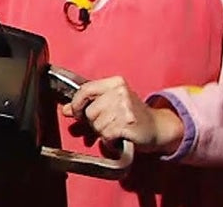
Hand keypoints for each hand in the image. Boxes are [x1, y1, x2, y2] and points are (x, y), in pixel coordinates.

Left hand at [61, 76, 183, 154]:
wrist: (157, 127)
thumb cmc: (131, 114)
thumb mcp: (110, 103)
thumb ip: (88, 104)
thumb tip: (65, 110)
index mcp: (115, 82)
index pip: (85, 89)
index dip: (76, 104)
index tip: (75, 113)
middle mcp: (120, 91)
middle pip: (89, 111)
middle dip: (93, 122)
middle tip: (105, 123)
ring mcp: (125, 106)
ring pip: (96, 125)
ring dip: (102, 132)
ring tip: (114, 129)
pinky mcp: (128, 123)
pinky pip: (106, 135)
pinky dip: (109, 140)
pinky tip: (118, 136)